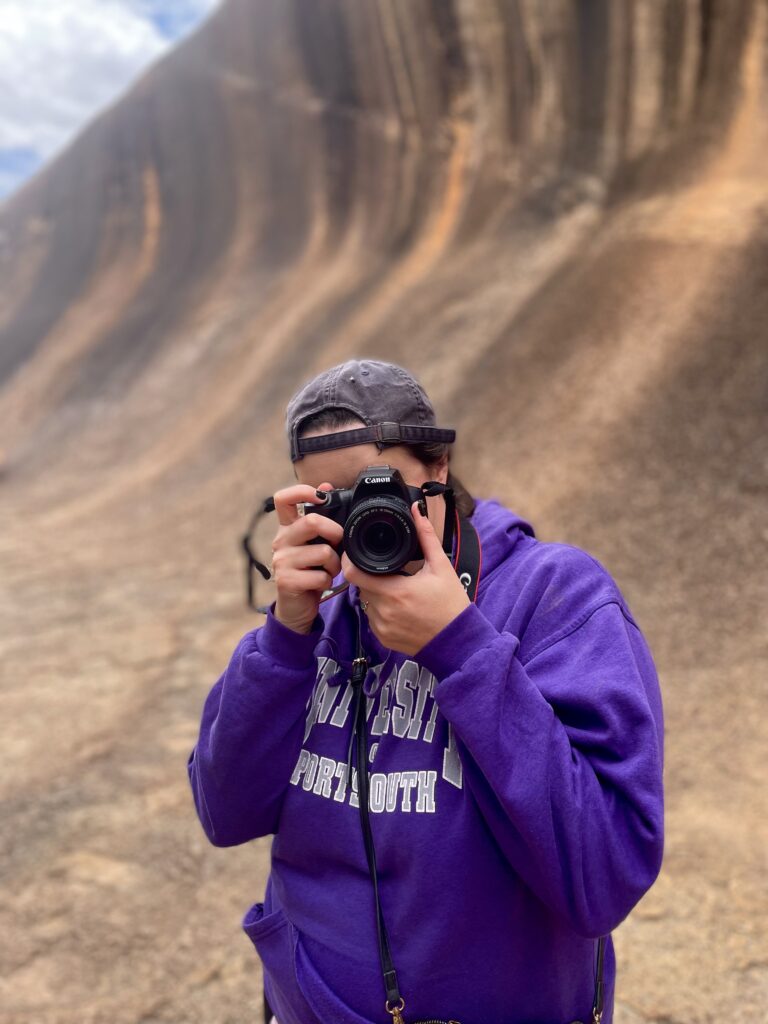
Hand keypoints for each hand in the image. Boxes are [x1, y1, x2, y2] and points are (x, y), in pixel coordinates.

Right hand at [271, 482, 342, 633]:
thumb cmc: (310, 571)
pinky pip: (320, 575)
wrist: (297, 606)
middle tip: (338, 545)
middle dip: (335, 533)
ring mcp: (281, 561)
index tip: (320, 495)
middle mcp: (280, 541)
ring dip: (335, 564)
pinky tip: (321, 583)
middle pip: (312, 521)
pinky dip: (327, 581)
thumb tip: (327, 485)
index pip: (284, 498)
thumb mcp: (316, 542)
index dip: (302, 491)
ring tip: (328, 570)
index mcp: (287, 528)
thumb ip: (321, 518)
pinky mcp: (286, 580)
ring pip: (323, 552)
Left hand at [341, 501, 470, 655]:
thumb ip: (426, 537)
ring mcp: (381, 627)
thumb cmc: (451, 605)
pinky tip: (399, 607)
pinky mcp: (383, 639)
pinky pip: (372, 619)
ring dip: (374, 593)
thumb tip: (416, 511)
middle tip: (387, 571)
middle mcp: (383, 611)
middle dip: (369, 576)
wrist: (458, 641)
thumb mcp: (441, 567)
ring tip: (396, 589)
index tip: (356, 553)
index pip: (354, 574)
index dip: (351, 561)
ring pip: (365, 602)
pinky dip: (380, 611)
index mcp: (394, 591)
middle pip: (360, 586)